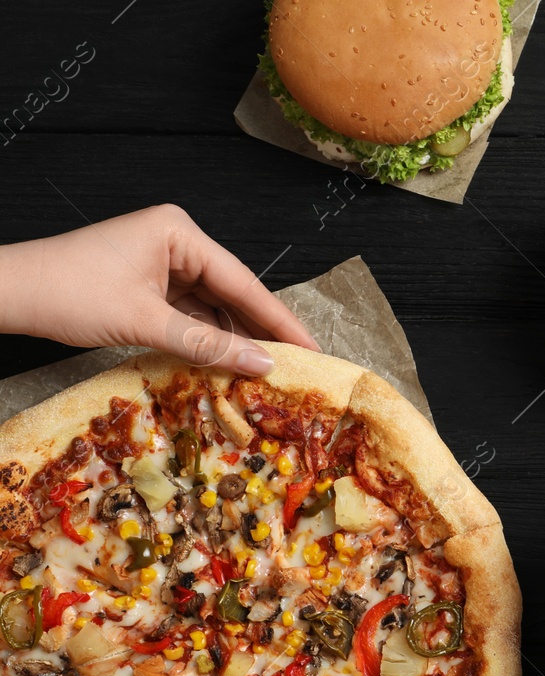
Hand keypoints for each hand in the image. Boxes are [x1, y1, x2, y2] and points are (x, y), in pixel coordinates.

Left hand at [0, 204, 317, 374]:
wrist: (7, 294)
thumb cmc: (68, 294)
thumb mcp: (146, 323)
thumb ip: (209, 346)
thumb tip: (264, 364)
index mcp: (179, 232)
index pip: (243, 282)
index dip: (280, 320)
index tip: (313, 349)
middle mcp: (175, 241)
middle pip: (232, 293)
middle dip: (260, 331)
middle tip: (298, 366)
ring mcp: (160, 263)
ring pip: (212, 307)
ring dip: (233, 339)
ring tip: (265, 371)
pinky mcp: (147, 285)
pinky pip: (189, 314)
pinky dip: (206, 339)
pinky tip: (227, 363)